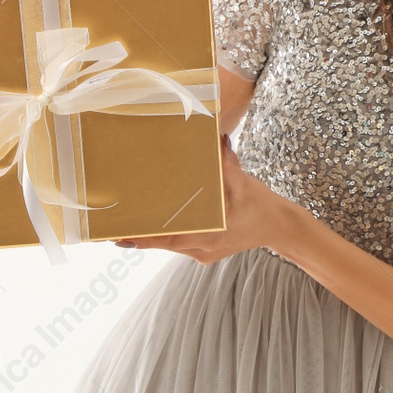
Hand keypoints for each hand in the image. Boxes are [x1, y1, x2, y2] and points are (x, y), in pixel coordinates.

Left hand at [111, 134, 294, 263]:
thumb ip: (225, 162)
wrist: (280, 227)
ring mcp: (204, 253)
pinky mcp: (206, 252)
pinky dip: (168, 235)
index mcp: (210, 235)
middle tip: (112, 229)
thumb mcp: (242, 182)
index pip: (167, 239)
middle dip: (139, 236)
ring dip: (153, 236)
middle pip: (163, 244)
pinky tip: (157, 224)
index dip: (141, 239)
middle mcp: (202, 249)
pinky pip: (181, 244)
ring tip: (128, 226)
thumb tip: (214, 139)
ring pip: (171, 245)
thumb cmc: (261, 206)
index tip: (118, 236)